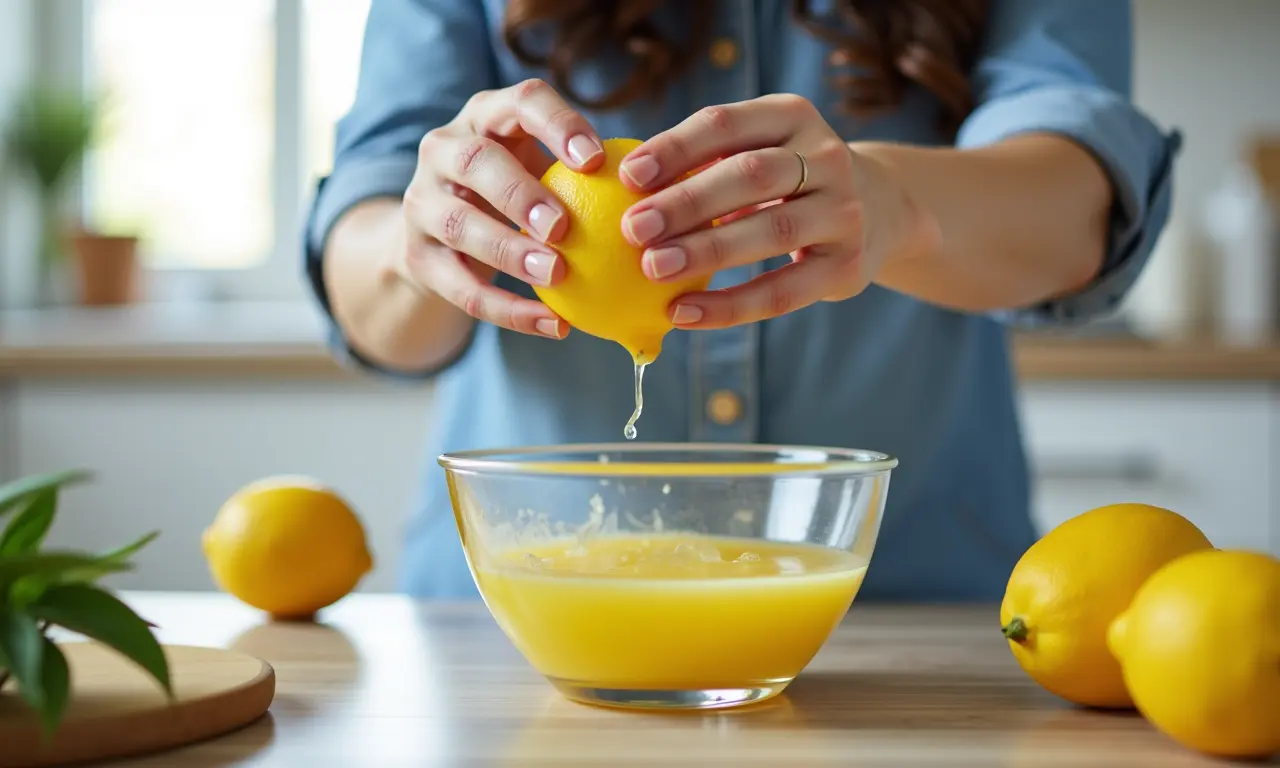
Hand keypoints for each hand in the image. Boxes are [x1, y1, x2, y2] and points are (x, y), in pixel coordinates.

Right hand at [398, 78, 606, 338]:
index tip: (598, 160)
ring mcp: (421, 201)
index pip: (521, 102)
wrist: (442, 235)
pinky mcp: (415, 256)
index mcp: (487, 116)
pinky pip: (462, 289)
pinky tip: (557, 326)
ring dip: (509, 253)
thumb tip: (679, 206)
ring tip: (557, 275)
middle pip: (476, 161)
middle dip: (519, 192)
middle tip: (563, 227)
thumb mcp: (547, 170)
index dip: (558, 125)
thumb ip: (596, 178)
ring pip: (458, 225)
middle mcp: (444, 149)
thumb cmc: (523, 193)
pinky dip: (510, 311)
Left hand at [616, 94, 939, 328]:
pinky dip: (729, 306)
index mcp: (792, 116)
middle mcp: (827, 157)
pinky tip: (683, 313)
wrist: (881, 210)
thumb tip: (617, 187)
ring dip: (707, 251)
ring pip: (771, 232)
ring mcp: (843, 212)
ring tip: (651, 269)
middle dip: (686, 202)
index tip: (628, 176)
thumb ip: (704, 162)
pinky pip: (782, 291)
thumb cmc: (788, 180)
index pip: (726, 124)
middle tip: (632, 228)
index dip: (676, 148)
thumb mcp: (760, 151)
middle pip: (750, 176)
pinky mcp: (846, 267)